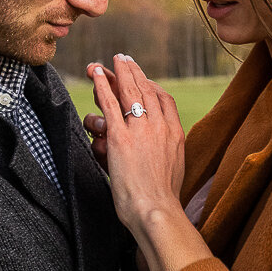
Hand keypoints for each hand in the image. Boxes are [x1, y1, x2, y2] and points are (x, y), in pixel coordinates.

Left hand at [87, 55, 184, 230]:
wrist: (156, 210)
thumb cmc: (162, 200)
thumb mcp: (174, 171)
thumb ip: (167, 154)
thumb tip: (160, 153)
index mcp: (175, 134)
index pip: (164, 99)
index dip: (151, 85)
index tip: (143, 79)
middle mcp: (161, 126)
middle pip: (146, 89)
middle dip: (133, 72)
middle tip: (123, 60)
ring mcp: (141, 130)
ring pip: (128, 91)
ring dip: (117, 72)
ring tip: (109, 61)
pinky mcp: (120, 137)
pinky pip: (110, 103)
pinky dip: (102, 85)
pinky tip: (96, 72)